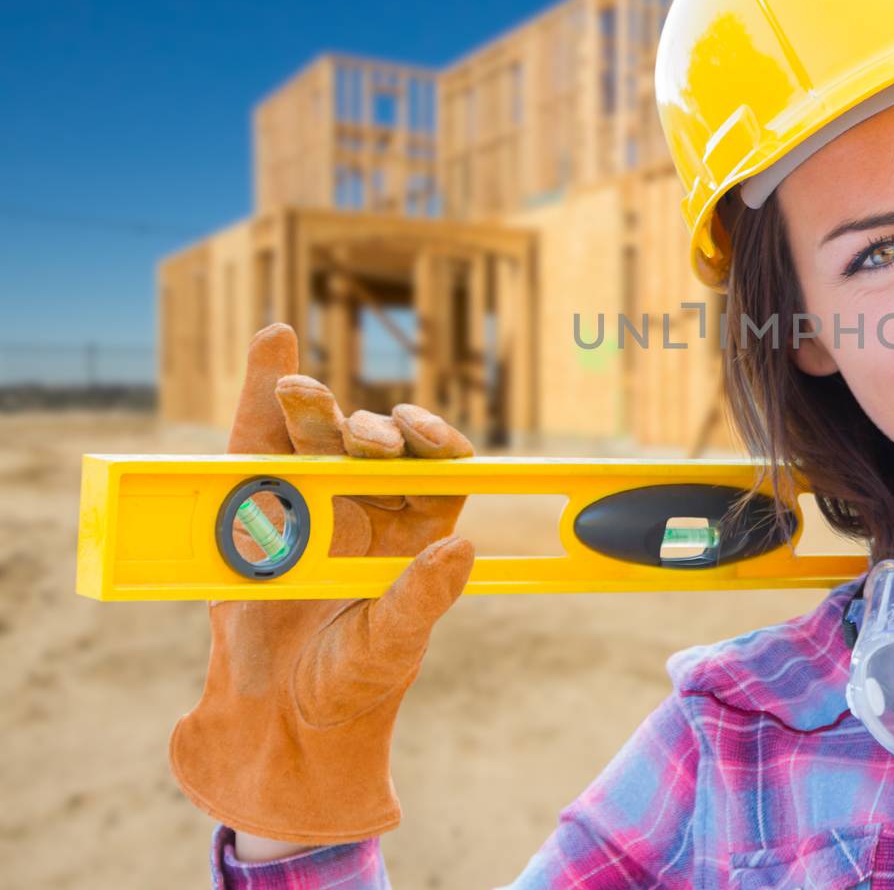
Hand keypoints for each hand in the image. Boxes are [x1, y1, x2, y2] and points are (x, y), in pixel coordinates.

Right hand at [169, 323, 476, 846]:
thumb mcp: (391, 647)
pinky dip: (262, 393)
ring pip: (319, 439)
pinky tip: (274, 343)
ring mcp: (311, 503)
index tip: (427, 438)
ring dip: (314, 409)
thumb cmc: (349, 688)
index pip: (440, 472)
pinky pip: (260, 443)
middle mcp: (370, 509)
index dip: (439, 444)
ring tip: (300, 390)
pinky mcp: (254, 506)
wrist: (273, 725)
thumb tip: (464, 546)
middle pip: (376, 450)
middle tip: (363, 439)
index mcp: (418, 534)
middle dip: (370, 432)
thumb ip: (422, 599)